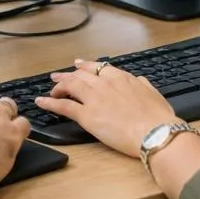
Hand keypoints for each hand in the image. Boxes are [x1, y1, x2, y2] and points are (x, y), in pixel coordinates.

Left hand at [34, 60, 179, 157]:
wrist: (154, 132)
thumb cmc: (157, 118)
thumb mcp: (154, 94)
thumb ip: (143, 85)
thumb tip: (140, 81)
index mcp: (122, 78)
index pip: (98, 67)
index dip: (85, 66)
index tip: (77, 66)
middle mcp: (105, 84)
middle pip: (80, 75)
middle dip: (67, 75)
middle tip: (58, 77)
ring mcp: (94, 98)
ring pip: (70, 86)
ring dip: (58, 86)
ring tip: (50, 89)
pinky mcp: (87, 116)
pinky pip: (63, 106)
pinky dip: (50, 103)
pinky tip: (42, 102)